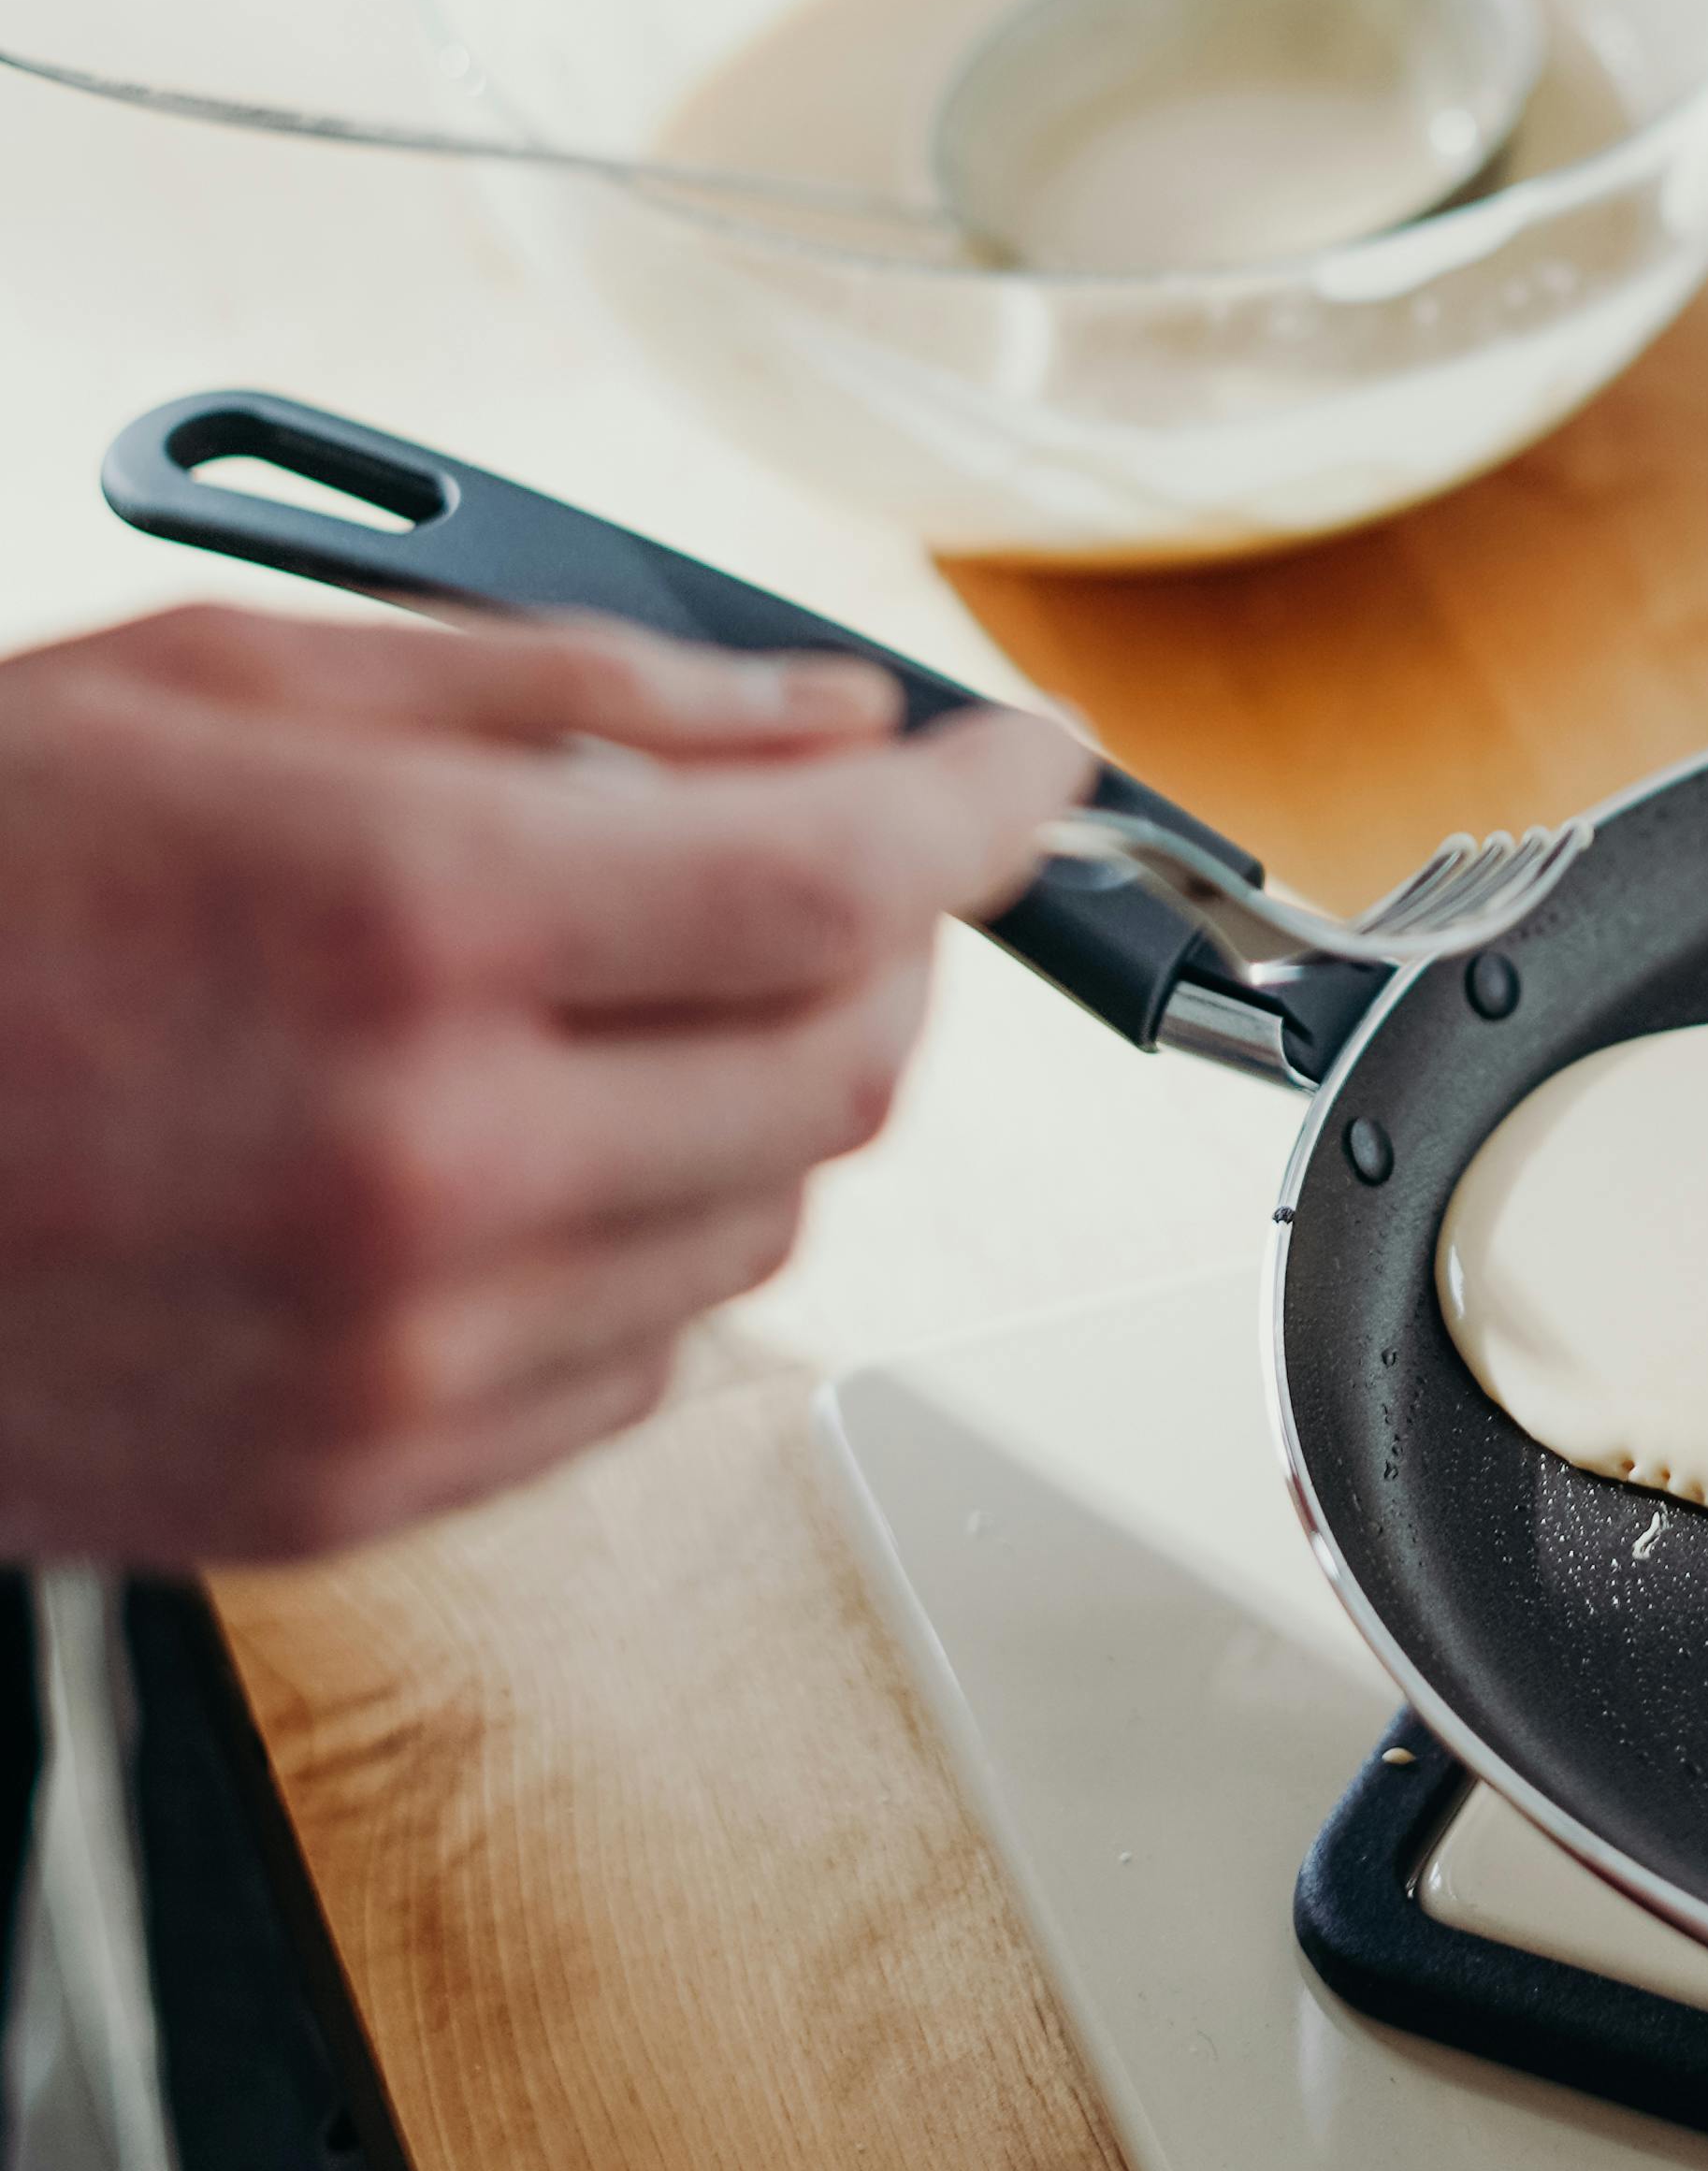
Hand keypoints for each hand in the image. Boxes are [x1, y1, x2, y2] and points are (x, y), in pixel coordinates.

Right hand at [0, 599, 1080, 1566]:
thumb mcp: (220, 686)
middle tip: (813, 860)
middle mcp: (430, 1163)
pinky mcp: (349, 1484)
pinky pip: (639, 1366)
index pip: (843, 884)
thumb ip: (567, 701)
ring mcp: (396, 1353)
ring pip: (764, 1225)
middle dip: (877, 946)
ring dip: (754, 1094)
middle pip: (844, 1069)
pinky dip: (642, 1244)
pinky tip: (512, 1146)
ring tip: (604, 994)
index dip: (984, 814)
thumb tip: (816, 722)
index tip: (1024, 771)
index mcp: (406, 926)